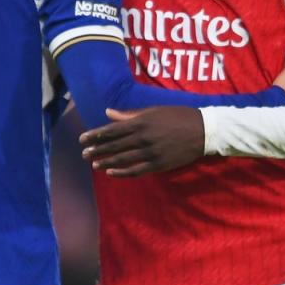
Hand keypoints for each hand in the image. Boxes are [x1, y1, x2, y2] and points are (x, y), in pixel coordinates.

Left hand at [78, 107, 203, 177]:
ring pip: (122, 160)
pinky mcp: (158, 165)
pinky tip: (111, 173)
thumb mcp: (152, 111)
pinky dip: (122, 173)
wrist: (202, 131)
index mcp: (140, 122)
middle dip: (97, 150)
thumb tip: (108, 113)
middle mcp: (143, 138)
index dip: (95, 135)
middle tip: (84, 154)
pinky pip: (136, 171)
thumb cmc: (176, 116)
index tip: (82, 139)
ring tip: (94, 164)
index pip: (112, 130)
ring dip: (106, 162)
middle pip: (114, 146)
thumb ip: (129, 114)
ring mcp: (150, 153)